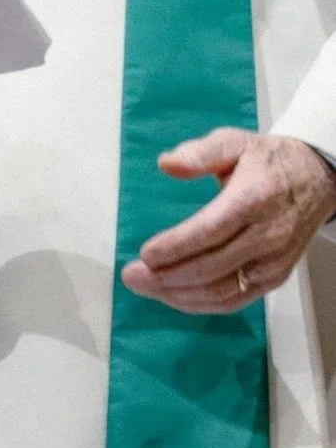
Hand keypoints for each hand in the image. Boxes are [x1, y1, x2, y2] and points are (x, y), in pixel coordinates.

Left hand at [121, 128, 335, 312]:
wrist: (318, 179)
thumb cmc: (270, 162)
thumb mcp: (235, 143)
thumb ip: (200, 153)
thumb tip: (167, 163)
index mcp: (255, 198)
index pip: (211, 231)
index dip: (176, 247)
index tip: (146, 254)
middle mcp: (268, 234)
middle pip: (211, 267)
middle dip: (166, 277)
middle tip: (131, 276)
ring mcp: (273, 261)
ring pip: (221, 291)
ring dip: (177, 295)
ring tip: (145, 287)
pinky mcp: (275, 277)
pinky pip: (234, 299)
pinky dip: (199, 304)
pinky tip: (172, 296)